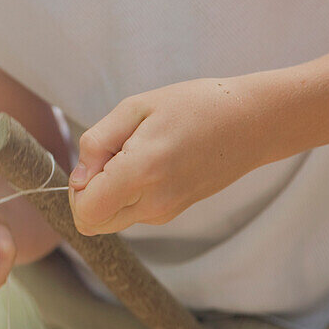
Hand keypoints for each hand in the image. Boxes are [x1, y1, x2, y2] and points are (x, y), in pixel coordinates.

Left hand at [67, 77, 267, 234]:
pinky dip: (128, 192)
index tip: (95, 160)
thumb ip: (97, 142)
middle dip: (89, 193)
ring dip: (108, 192)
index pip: (86, 212)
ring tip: (136, 153)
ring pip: (111, 219)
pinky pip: (132, 212)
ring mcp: (166, 212)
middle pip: (93, 222)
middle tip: (112, 155)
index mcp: (141, 172)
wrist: (252, 122)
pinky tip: (151, 161)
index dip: (76, 189)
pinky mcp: (173, 211)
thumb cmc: (194, 105)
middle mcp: (153, 202)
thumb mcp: (136, 106)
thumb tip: (77, 177)